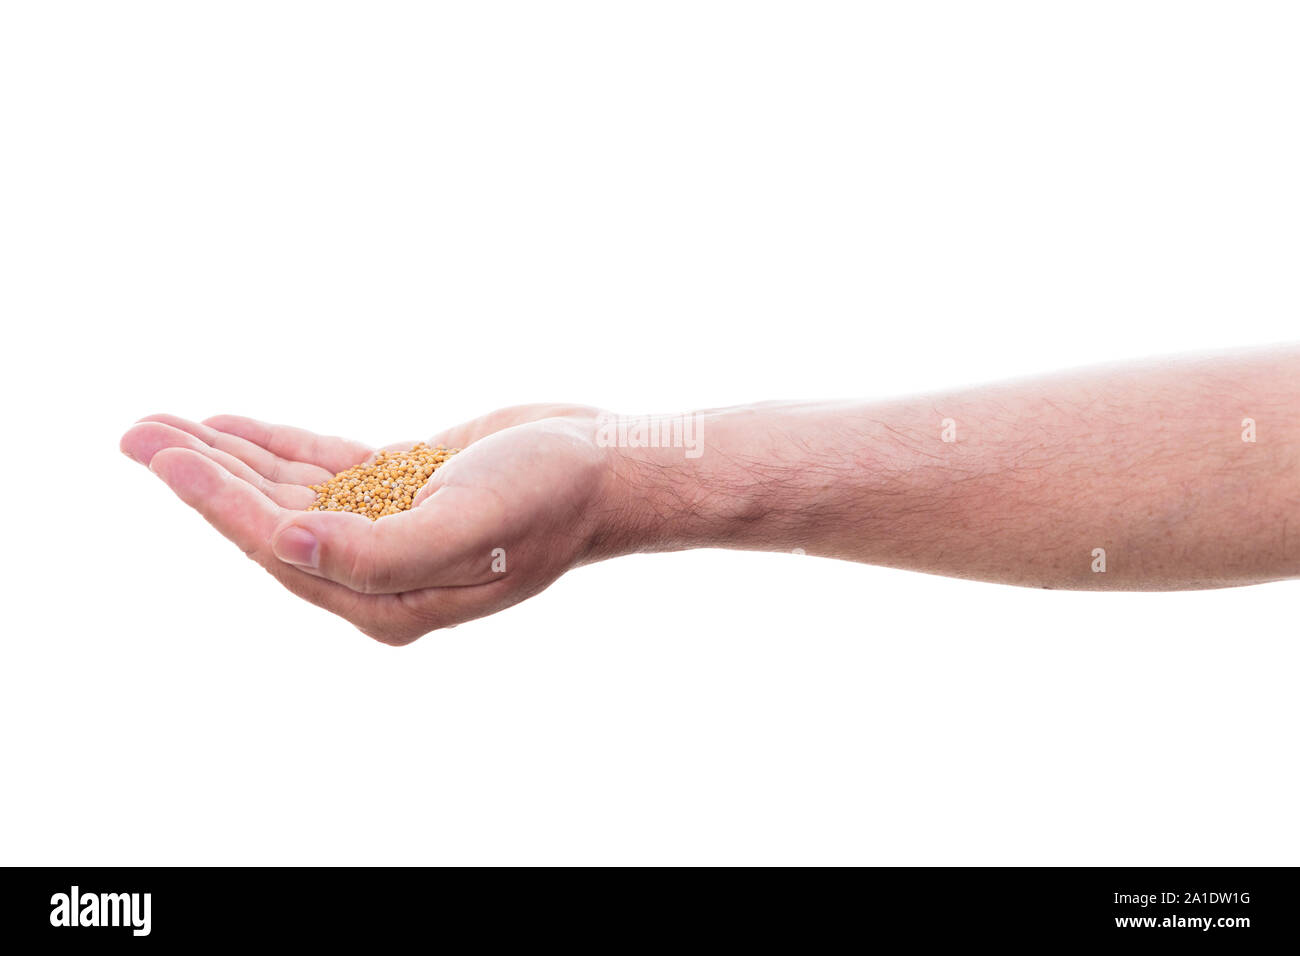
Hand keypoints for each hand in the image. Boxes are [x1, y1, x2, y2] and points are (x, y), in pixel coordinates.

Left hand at [121, 405, 620, 644]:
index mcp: (387, 596)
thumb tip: (286, 544)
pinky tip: (237, 427)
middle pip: (270, 520)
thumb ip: (375, 552)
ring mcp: (392, 527)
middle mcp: (381, 570)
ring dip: (231, 457)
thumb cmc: (548, 499)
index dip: (216, 500)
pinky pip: (327, 471)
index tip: (162, 454)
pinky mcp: (406, 489)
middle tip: (138, 432)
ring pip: (291, 492)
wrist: (608, 468)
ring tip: (166, 424)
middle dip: (204, 475)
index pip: (279, 546)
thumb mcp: (466, 529)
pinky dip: (280, 448)